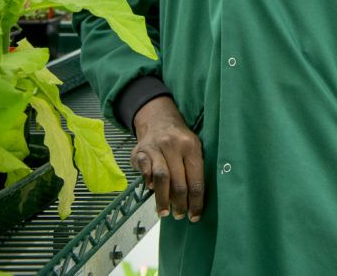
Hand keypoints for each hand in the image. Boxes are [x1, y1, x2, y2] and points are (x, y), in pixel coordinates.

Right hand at [132, 95, 204, 221]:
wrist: (159, 120)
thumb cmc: (180, 140)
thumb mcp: (193, 147)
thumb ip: (194, 169)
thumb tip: (194, 200)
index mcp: (192, 146)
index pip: (196, 179)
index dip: (196, 201)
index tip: (195, 216)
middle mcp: (174, 146)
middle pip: (178, 181)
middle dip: (180, 203)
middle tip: (180, 216)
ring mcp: (156, 148)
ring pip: (161, 178)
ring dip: (163, 199)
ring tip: (165, 212)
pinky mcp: (140, 152)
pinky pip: (145, 171)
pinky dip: (149, 183)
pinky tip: (152, 190)